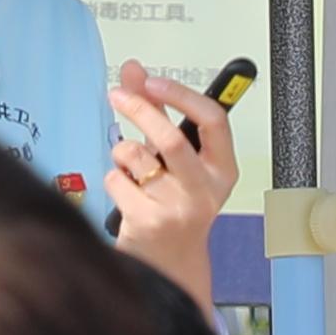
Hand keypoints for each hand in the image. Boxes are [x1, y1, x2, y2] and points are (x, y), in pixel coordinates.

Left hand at [102, 60, 237, 298]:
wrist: (169, 262)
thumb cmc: (175, 203)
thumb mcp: (175, 159)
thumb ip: (157, 112)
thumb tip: (134, 71)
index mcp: (222, 169)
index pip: (213, 120)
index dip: (182, 95)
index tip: (154, 81)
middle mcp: (205, 190)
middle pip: (172, 138)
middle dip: (140, 110)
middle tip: (118, 95)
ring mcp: (177, 209)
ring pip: (136, 157)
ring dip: (122, 152)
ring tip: (128, 165)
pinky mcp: (148, 223)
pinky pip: (116, 180)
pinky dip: (113, 178)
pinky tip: (126, 192)